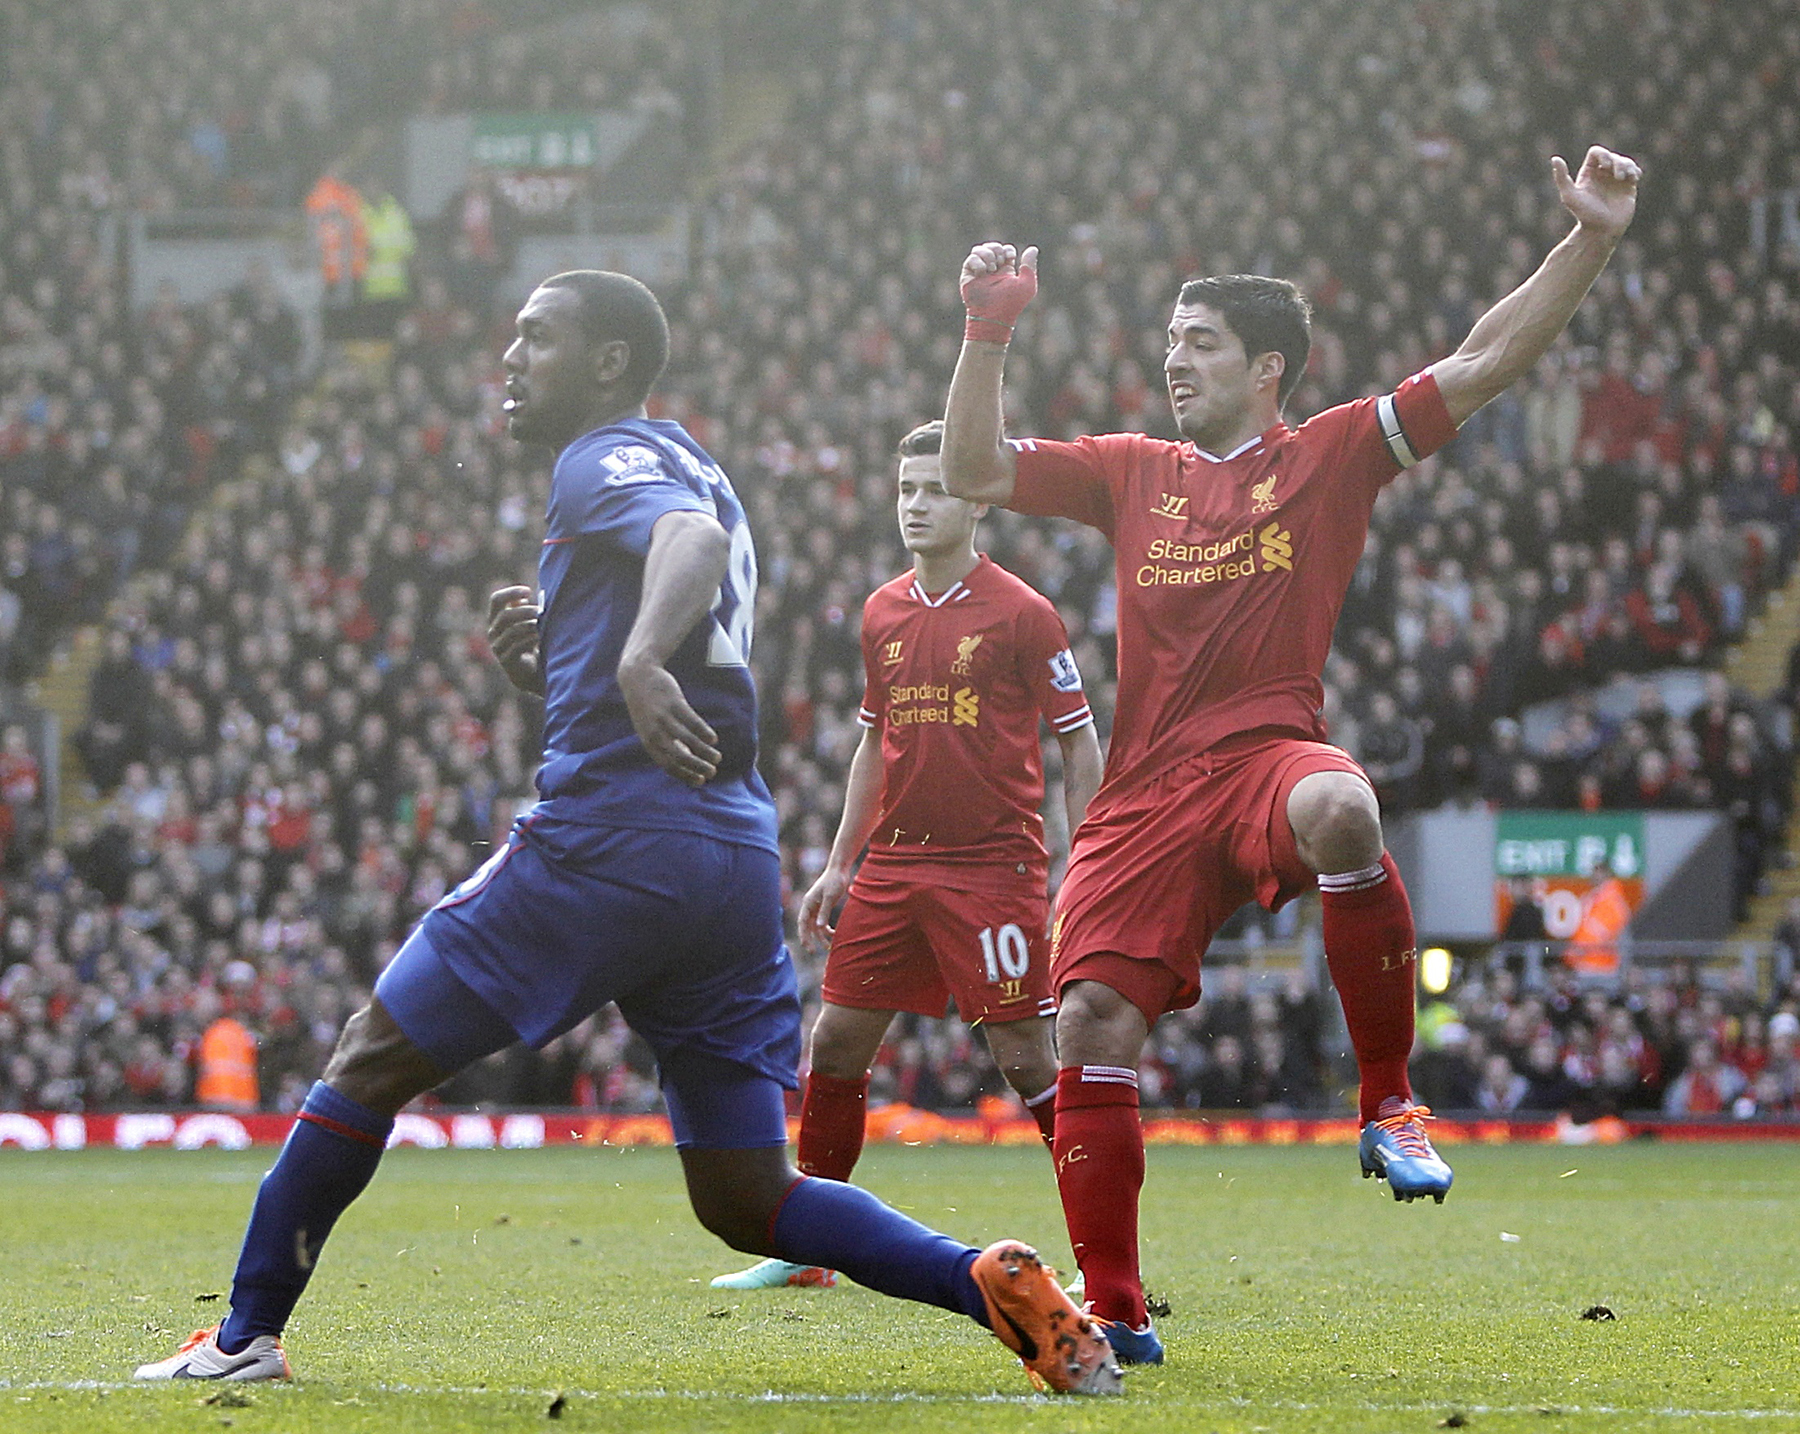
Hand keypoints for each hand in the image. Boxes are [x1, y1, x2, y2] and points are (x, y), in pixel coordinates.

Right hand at [486, 585, 544, 694]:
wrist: (531, 672)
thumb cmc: (530, 642)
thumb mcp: (527, 623)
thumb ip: (524, 609)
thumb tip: (524, 597)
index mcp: (496, 619)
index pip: (496, 600)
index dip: (511, 593)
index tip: (528, 591)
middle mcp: (493, 632)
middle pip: (505, 616)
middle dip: (525, 611)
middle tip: (541, 610)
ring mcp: (498, 647)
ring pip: (512, 631)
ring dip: (530, 625)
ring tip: (544, 623)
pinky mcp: (507, 661)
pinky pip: (517, 647)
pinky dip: (530, 639)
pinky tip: (541, 636)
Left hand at [617, 656, 720, 786]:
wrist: (637, 677)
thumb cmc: (647, 706)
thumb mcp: (649, 728)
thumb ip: (664, 743)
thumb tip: (686, 758)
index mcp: (648, 742)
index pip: (667, 765)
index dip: (685, 775)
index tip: (700, 781)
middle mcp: (655, 732)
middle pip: (678, 756)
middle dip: (697, 767)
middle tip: (712, 772)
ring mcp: (664, 717)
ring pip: (687, 740)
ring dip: (704, 752)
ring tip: (717, 757)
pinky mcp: (674, 703)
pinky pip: (691, 721)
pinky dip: (703, 732)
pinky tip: (714, 739)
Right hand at [796, 867, 850, 951]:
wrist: (840, 870)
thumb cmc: (834, 881)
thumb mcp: (830, 897)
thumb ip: (824, 911)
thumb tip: (818, 927)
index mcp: (808, 903)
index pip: (802, 923)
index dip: (803, 936)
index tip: (808, 947)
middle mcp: (810, 906)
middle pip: (806, 926)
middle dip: (809, 939)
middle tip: (813, 952)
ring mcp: (816, 906)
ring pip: (815, 926)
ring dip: (820, 936)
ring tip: (828, 947)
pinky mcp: (824, 906)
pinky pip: (822, 921)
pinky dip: (827, 929)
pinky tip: (834, 934)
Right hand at [960, 241, 1038, 341]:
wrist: (993, 316)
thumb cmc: (1011, 303)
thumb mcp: (1027, 284)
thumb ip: (1030, 265)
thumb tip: (1033, 249)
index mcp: (1006, 271)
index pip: (1005, 250)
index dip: (1007, 250)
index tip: (1010, 258)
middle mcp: (992, 270)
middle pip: (992, 247)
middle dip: (996, 249)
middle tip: (999, 262)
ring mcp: (979, 273)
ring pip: (979, 250)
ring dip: (987, 254)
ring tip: (991, 268)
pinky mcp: (968, 276)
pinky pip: (970, 259)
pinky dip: (978, 262)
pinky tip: (982, 272)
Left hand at [1552, 146, 1639, 239]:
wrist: (1601, 231)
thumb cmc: (1584, 215)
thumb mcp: (1569, 196)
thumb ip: (1561, 177)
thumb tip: (1555, 158)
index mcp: (1588, 174)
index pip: (1596, 153)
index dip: (1603, 154)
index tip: (1605, 166)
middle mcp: (1602, 175)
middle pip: (1612, 156)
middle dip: (1617, 162)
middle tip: (1618, 176)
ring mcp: (1615, 180)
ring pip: (1625, 162)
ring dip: (1627, 165)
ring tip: (1626, 177)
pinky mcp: (1628, 187)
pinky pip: (1634, 171)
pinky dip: (1635, 171)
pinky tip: (1634, 178)